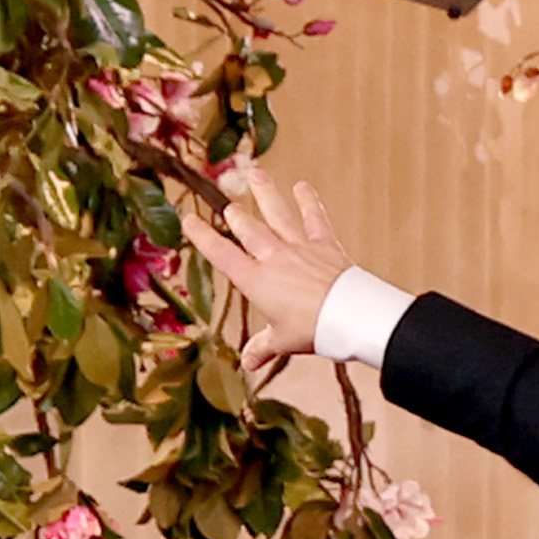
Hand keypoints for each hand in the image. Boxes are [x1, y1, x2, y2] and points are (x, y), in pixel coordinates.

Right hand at [180, 172, 353, 367]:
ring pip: (277, 214)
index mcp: (256, 281)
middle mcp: (274, 257)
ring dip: (265, 194)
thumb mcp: (282, 342)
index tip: (188, 221)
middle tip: (228, 208)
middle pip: (248, 230)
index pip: (221, 254)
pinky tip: (302, 186)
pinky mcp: (324, 244)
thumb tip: (247, 364)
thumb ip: (262, 348)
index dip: (202, 237)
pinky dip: (309, 201)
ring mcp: (299, 247)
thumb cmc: (313, 329)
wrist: (349, 315)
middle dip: (236, 217)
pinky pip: (314, 218)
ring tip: (255, 175)